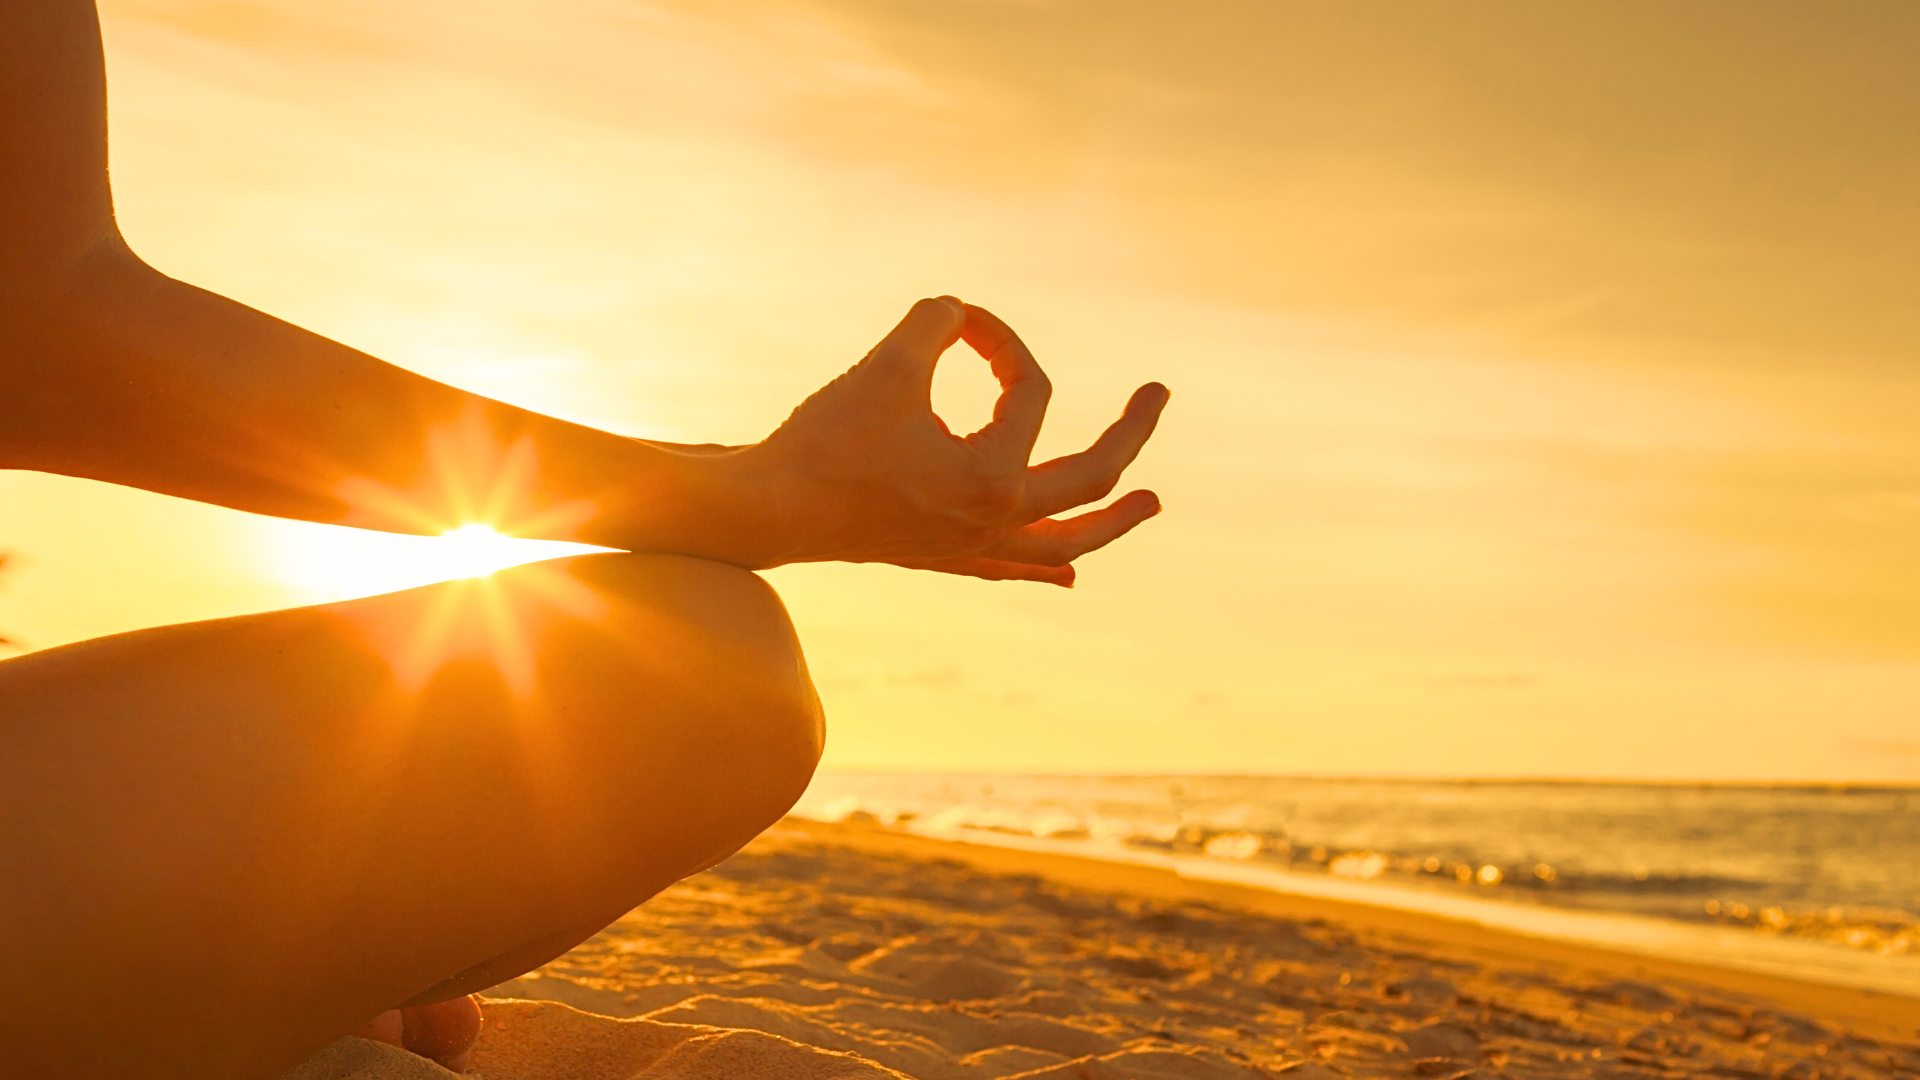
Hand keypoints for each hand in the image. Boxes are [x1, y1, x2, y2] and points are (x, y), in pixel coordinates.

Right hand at [741, 297, 1167, 585]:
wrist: (767, 509)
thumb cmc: (826, 438)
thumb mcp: (889, 362)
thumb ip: (937, 323)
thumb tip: (962, 314)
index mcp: (994, 478)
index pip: (1030, 391)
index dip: (1004, 342)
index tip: (964, 321)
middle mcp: (996, 522)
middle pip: (1091, 476)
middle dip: (1132, 433)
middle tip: (1160, 395)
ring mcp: (973, 548)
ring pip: (1066, 540)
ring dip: (1114, 521)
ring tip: (1154, 503)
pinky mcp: (943, 558)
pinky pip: (1009, 568)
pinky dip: (1042, 566)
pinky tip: (1067, 575)